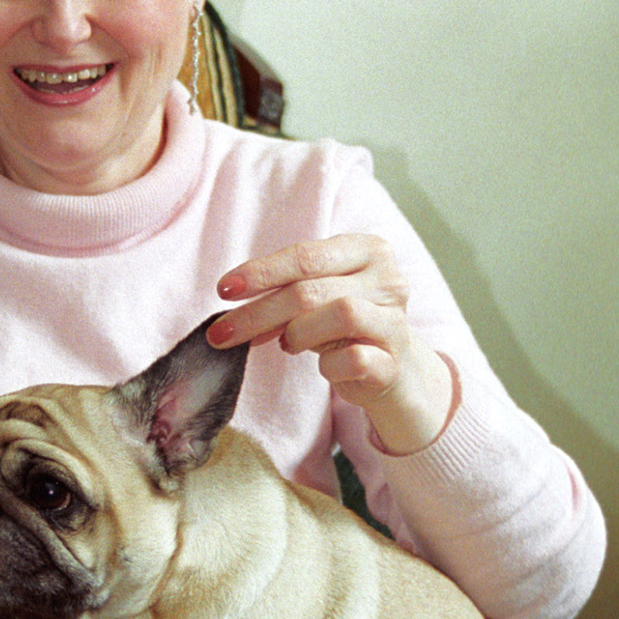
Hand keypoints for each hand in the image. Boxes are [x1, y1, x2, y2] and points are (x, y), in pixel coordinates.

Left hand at [209, 235, 454, 454]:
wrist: (390, 368)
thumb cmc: (342, 327)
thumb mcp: (314, 299)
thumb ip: (281, 294)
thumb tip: (228, 310)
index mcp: (367, 250)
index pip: (305, 256)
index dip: (261, 272)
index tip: (223, 290)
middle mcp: (389, 279)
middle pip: (311, 289)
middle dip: (259, 312)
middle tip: (222, 333)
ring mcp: (396, 320)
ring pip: (341, 313)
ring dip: (298, 333)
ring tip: (288, 344)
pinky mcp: (394, 361)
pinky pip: (354, 358)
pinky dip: (328, 366)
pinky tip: (324, 366)